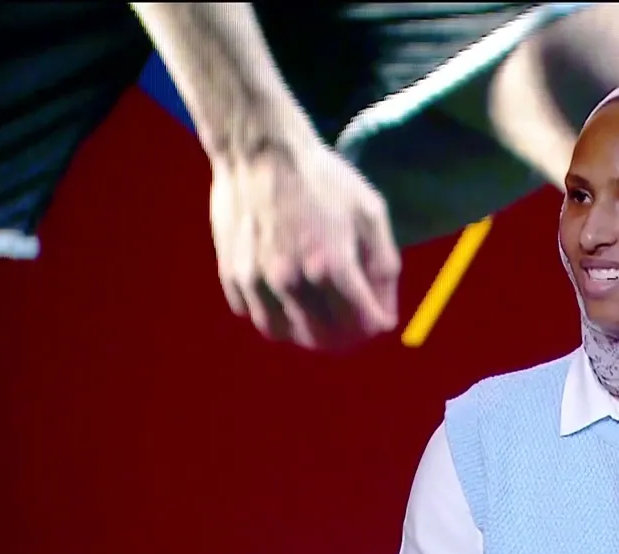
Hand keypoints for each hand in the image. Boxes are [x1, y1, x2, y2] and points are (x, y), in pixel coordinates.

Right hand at [209, 137, 399, 350]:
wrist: (260, 149)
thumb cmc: (322, 178)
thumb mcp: (370, 212)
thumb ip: (383, 265)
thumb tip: (386, 314)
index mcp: (333, 265)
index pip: (363, 323)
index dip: (376, 325)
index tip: (378, 318)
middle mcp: (293, 280)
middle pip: (324, 338)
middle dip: (345, 338)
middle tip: (352, 326)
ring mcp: (258, 280)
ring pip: (284, 333)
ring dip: (305, 332)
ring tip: (318, 317)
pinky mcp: (232, 274)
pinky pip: (254, 313)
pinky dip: (273, 313)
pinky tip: (286, 296)